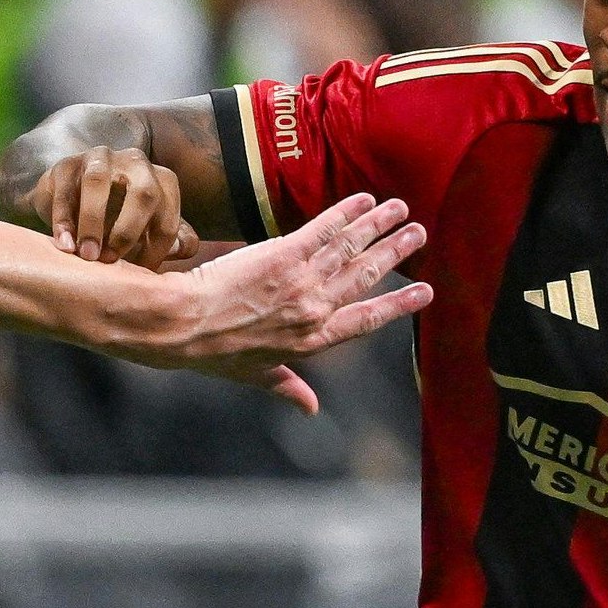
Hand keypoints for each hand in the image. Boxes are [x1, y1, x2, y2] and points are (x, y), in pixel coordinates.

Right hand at [21, 145, 199, 269]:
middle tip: (110, 261)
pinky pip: (66, 190)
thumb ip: (172, 239)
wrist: (69, 198)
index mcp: (162, 181)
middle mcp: (136, 163)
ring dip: (93, 223)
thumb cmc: (116, 217)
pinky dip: (64, 221)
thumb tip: (183, 249)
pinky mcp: (67, 164)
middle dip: (129, 232)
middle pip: (144, 193)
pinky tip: (64, 245)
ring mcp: (100, 158)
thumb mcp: (146, 228)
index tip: (137, 276)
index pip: (169, 219)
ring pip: (98, 182)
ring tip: (86, 256)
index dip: (156, 252)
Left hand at [133, 193, 432, 411]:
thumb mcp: (254, 376)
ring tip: (401, 209)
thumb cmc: (211, 352)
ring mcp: (301, 281)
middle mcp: (314, 310)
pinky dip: (345, 212)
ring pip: (350, 249)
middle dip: (395, 253)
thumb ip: (288, 387)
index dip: (398, 304)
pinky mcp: (283, 254)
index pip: (367, 320)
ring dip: (379, 226)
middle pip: (365, 276)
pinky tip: (363, 199)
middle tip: (419, 234)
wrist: (182, 325)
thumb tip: (310, 408)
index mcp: (312, 341)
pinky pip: (323, 229)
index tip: (425, 292)